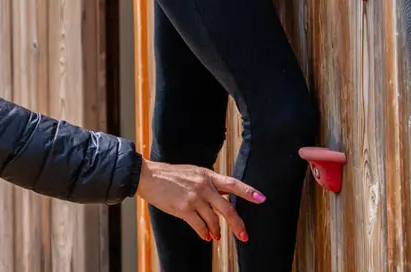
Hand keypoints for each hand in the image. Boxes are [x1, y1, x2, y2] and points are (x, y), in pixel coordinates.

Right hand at [137, 159, 263, 243]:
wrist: (148, 176)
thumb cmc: (169, 175)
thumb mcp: (192, 173)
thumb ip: (207, 185)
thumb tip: (222, 202)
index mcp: (207, 175)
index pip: (232, 183)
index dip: (248, 191)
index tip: (262, 199)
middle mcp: (203, 185)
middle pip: (227, 209)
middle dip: (237, 225)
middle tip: (243, 237)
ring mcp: (194, 197)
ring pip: (213, 221)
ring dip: (216, 231)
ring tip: (215, 235)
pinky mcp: (184, 208)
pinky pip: (200, 227)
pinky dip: (204, 234)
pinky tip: (204, 235)